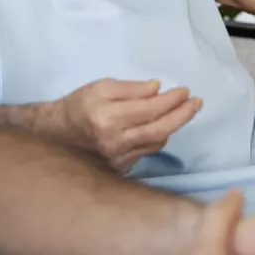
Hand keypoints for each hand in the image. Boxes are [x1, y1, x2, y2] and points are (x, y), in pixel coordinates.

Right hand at [58, 79, 201, 171]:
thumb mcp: (100, 87)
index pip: (149, 109)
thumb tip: (157, 89)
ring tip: (182, 110)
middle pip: (159, 130)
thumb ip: (130, 88)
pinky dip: (158, 137)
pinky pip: (147, 151)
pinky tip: (161, 125)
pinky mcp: (121, 167)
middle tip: (197, 103)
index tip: (185, 91)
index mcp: (108, 117)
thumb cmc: (79, 105)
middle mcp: (115, 141)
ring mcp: (118, 158)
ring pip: (156, 142)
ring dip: (173, 126)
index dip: (171, 100)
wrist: (58, 135)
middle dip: (182, 116)